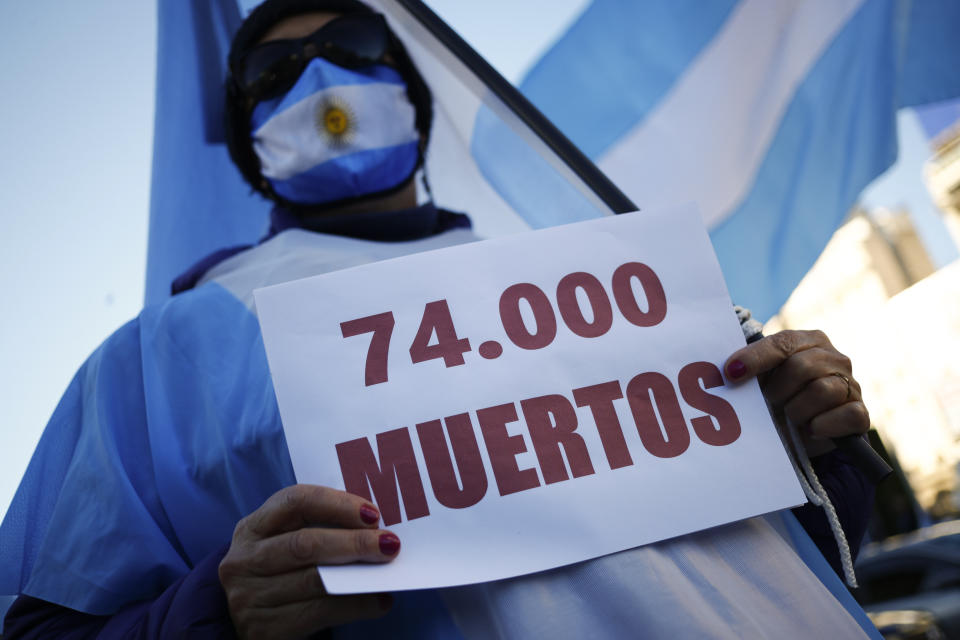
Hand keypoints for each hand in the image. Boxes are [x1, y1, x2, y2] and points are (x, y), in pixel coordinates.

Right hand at [218, 484, 399, 638]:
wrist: (241, 626)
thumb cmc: (277, 573)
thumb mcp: (281, 544)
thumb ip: (315, 530)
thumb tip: (374, 526)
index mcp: (252, 528)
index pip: (294, 501)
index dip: (336, 503)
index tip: (372, 513)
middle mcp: (244, 561)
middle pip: (305, 544)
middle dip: (353, 542)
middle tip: (390, 544)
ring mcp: (249, 598)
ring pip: (314, 580)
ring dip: (359, 575)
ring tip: (389, 571)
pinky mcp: (265, 629)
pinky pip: (319, 613)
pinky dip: (356, 606)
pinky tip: (379, 601)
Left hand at [723, 330, 868, 455]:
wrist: (803, 436)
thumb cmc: (778, 400)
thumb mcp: (762, 382)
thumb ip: (749, 369)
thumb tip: (728, 370)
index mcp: (809, 341)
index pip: (783, 343)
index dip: (756, 358)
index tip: (731, 373)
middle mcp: (834, 358)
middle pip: (802, 367)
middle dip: (778, 390)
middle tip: (770, 403)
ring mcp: (851, 385)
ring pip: (822, 391)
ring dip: (797, 410)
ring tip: (790, 417)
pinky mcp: (860, 414)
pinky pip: (846, 415)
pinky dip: (823, 425)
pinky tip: (810, 429)